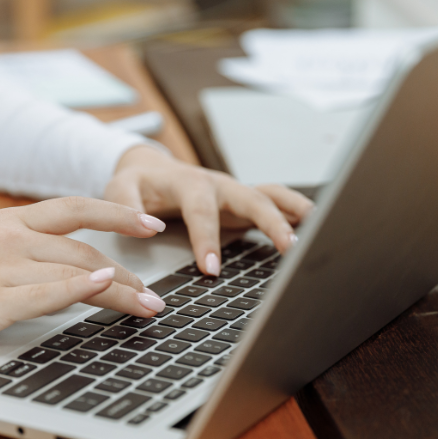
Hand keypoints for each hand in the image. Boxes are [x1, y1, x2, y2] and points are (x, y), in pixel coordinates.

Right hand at [0, 197, 167, 340]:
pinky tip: (108, 287)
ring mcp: (2, 268)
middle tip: (154, 293)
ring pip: (77, 272)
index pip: (75, 209)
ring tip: (149, 306)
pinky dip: (81, 288)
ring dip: (121, 290)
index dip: (118, 214)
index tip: (150, 225)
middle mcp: (11, 238)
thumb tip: (66, 265)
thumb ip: (22, 248)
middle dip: (130, 273)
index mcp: (9, 221)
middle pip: (86, 249)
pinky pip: (46, 292)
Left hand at [105, 145, 313, 275]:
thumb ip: (126, 205)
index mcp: (188, 183)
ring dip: (292, 211)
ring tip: (317, 229)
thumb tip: (147, 227)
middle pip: (250, 199)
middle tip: (288, 248)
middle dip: (271, 222)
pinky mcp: (241, 202)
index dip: (207, 239)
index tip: (211, 269)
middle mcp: (217, 185)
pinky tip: (312, 226)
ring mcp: (233, 192)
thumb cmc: (137, 182)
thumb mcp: (120, 189)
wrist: (151, 169)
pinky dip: (293, 211)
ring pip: (269, 195)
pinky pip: (272, 201)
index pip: (201, 211)